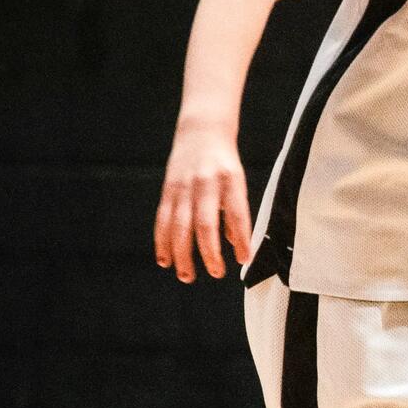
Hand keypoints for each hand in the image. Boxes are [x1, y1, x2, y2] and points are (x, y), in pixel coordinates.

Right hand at [154, 119, 252, 282]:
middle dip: (208, 252)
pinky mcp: (168, 190)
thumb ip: (236, 213)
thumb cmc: (224, 163)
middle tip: (215, 273)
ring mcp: (183, 186)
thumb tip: (237, 246)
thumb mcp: (238, 182)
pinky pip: (163, 220)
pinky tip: (165, 260)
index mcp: (229, 180)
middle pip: (204, 224)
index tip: (244, 259)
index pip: (237, 213)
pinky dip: (163, 242)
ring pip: (180, 226)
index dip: (241, 238)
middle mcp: (205, 183)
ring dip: (182, 254)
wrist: (201, 131)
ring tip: (187, 275)